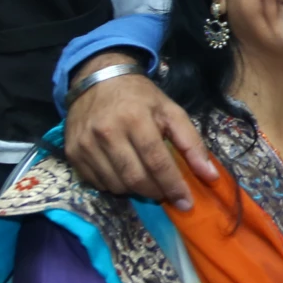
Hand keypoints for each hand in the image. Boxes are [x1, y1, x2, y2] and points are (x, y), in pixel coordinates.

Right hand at [62, 60, 222, 210]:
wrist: (98, 79)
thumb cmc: (140, 98)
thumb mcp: (171, 111)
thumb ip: (192, 143)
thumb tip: (210, 175)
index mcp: (135, 118)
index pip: (157, 162)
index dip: (173, 185)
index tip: (186, 203)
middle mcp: (107, 132)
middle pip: (135, 178)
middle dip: (156, 192)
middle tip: (167, 193)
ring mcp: (86, 144)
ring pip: (116, 185)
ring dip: (136, 190)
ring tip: (146, 180)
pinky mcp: (72, 153)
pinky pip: (97, 183)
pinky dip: (115, 185)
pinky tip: (124, 173)